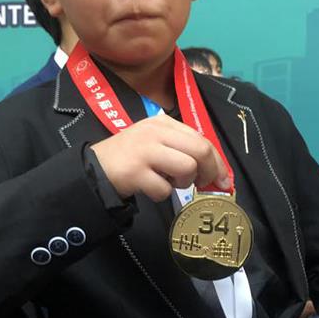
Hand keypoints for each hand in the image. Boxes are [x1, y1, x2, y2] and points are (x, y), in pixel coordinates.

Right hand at [91, 114, 229, 201]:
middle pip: (200, 150)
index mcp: (164, 123)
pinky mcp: (135, 171)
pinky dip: (161, 194)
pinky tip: (149, 188)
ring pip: (187, 168)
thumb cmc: (131, 157)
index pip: (202, 139)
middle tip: (201, 185)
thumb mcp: (156, 142)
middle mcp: (156, 132)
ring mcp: (145, 151)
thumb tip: (216, 170)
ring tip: (168, 182)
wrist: (95, 167)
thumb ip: (183, 149)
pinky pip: (165, 189)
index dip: (218, 162)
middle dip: (209, 173)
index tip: (223, 180)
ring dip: (183, 183)